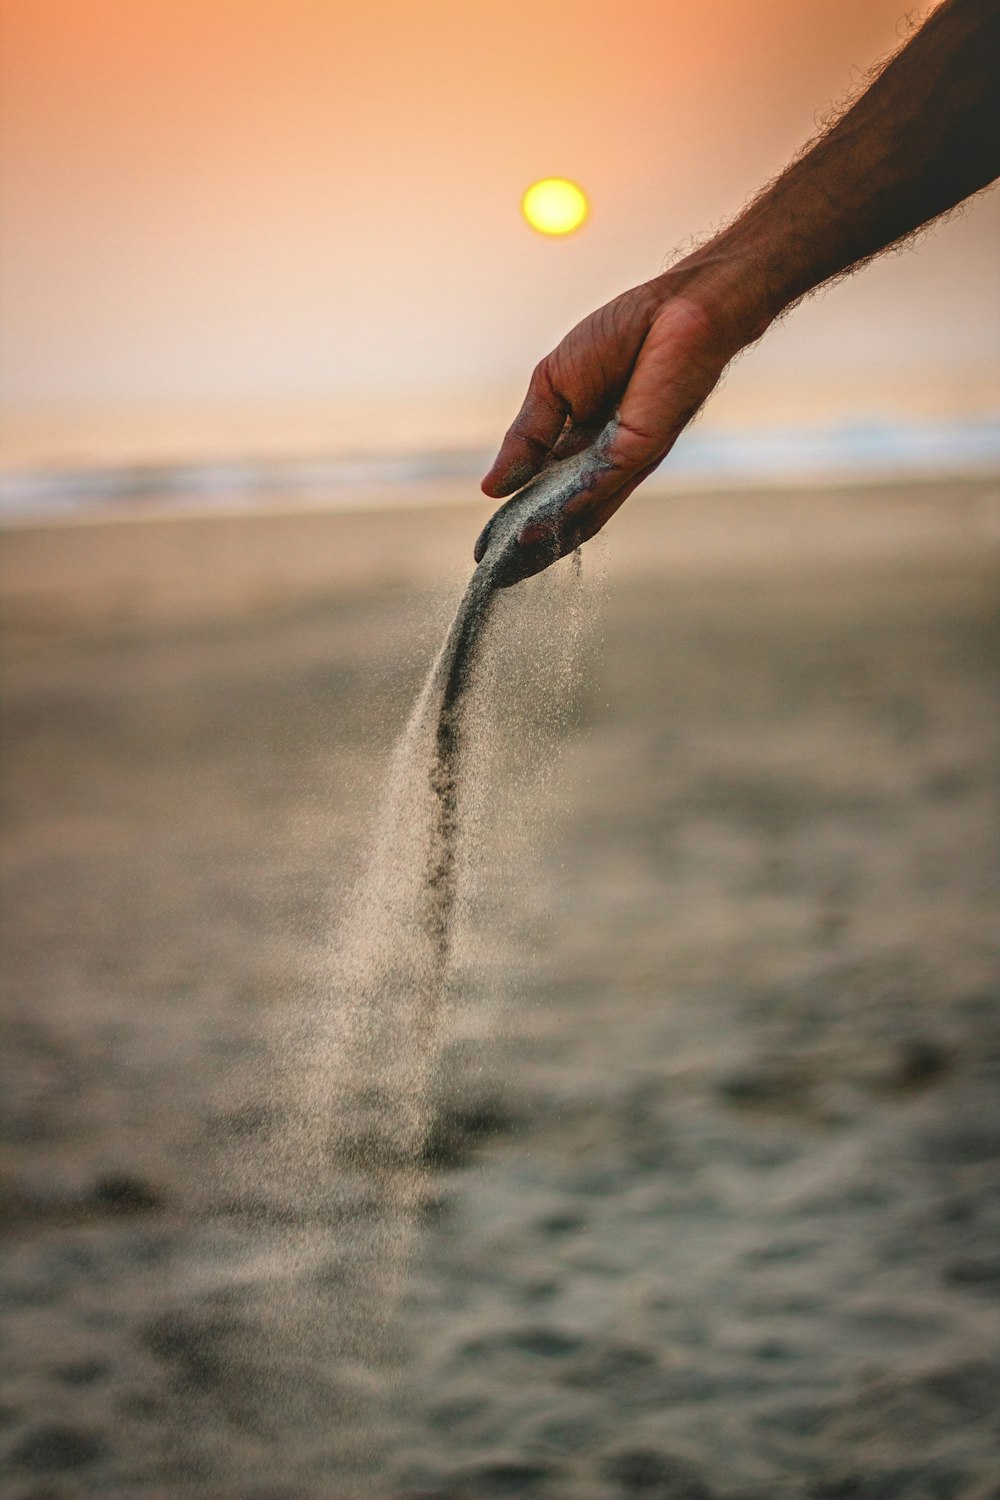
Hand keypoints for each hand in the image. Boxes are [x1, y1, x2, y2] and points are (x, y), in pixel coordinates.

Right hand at [479, 270, 747, 573]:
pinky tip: (537, 529)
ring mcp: (624, 464)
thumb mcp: (551, 386)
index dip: (513, 521)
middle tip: (494, 574)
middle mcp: (603, 465)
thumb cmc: (622, 335)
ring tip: (509, 563)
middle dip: (527, 547)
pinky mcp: (641, 453)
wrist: (676, 307)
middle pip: (562, 518)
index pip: (541, 495)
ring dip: (544, 541)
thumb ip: (527, 436)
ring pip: (580, 515)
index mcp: (580, 446)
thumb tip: (491, 488)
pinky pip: (597, 488)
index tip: (485, 550)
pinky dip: (567, 511)